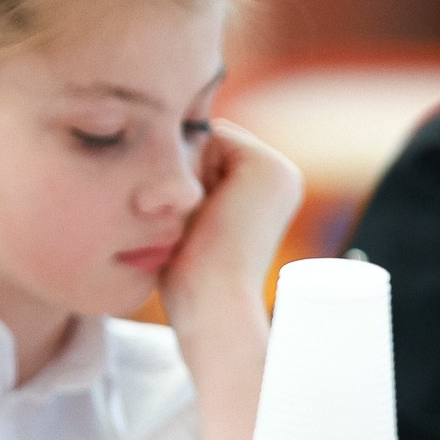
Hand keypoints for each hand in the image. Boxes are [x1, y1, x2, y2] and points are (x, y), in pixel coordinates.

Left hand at [158, 121, 302, 340]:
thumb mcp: (188, 222)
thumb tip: (159, 156)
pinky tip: (202, 206)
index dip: (181, 181)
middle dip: (184, 173)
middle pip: (206, 144)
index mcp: (267, 190)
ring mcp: (279, 168)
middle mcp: (280, 176)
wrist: (212, 302)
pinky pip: (211, 137)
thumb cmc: (189, 276)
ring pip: (205, 139)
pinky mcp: (268, 166)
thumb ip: (188, 188)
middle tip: (190, 221)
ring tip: (197, 217)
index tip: (185, 223)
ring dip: (185, 173)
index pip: (208, 156)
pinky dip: (192, 168)